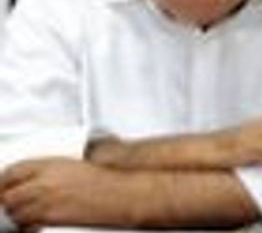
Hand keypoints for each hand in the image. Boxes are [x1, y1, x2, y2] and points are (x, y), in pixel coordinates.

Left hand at [0, 158, 130, 228]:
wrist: (121, 195)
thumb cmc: (107, 179)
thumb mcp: (76, 165)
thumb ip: (53, 169)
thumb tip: (39, 175)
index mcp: (49, 165)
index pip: (12, 172)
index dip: (4, 180)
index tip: (5, 184)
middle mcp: (42, 183)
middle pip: (7, 194)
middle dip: (6, 198)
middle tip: (10, 200)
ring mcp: (44, 203)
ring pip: (13, 212)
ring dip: (14, 213)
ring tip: (22, 213)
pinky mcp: (50, 220)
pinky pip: (27, 225)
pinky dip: (27, 225)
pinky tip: (33, 222)